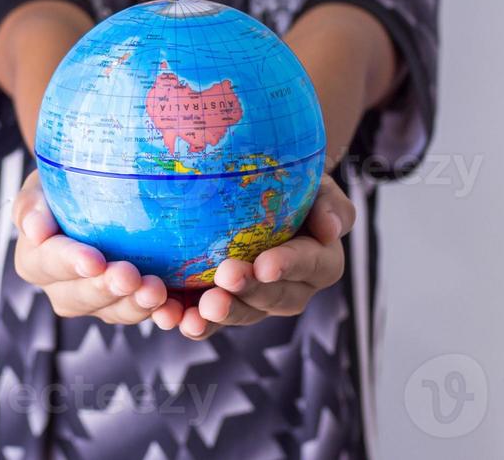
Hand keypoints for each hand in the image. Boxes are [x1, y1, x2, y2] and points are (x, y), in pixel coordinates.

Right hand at [12, 169, 180, 326]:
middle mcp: (63, 289)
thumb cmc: (65, 185)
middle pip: (80, 298)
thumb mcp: (41, 185)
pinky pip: (143, 313)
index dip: (69, 264)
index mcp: (36, 260)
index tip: (94, 260)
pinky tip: (176, 308)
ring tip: (157, 291)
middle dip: (106, 289)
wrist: (99, 192)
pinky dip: (161, 313)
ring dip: (135, 304)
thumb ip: (31, 205)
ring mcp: (97, 301)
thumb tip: (34, 230)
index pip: (46, 264)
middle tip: (131, 277)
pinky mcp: (127, 304)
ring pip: (113, 311)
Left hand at [173, 174, 355, 339]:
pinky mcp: (225, 304)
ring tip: (199, 310)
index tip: (265, 265)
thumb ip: (329, 203)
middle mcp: (292, 288)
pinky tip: (172, 316)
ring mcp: (256, 301)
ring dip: (222, 314)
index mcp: (320, 260)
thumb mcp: (315, 183)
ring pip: (243, 314)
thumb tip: (331, 229)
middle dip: (251, 292)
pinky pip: (210, 321)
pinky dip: (192, 321)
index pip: (312, 265)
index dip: (290, 267)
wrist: (258, 189)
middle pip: (276, 298)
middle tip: (226, 278)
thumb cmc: (291, 182)